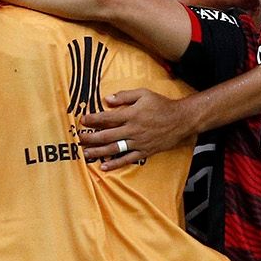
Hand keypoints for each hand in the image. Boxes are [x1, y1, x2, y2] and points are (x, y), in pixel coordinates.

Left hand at [78, 89, 193, 169]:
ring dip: (98, 151)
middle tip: (79, 139)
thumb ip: (124, 96)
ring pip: (114, 148)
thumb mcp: (143, 93)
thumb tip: (108, 99)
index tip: (82, 121)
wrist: (181, 120)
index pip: (107, 118)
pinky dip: (115, 163)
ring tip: (85, 152)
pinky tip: (104, 166)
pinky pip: (127, 159)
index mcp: (131, 114)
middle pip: (106, 135)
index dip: (93, 119)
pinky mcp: (144, 151)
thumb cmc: (162, 105)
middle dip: (90, 137)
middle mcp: (132, 130)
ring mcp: (138, 142)